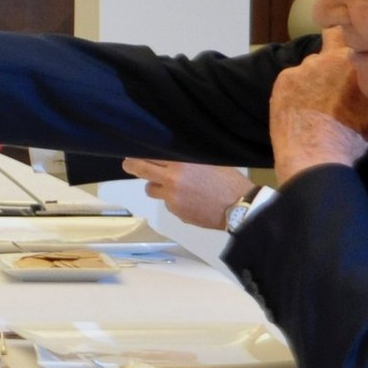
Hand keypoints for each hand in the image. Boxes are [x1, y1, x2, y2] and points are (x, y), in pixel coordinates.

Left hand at [121, 160, 255, 230]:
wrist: (240, 208)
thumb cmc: (228, 181)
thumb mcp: (208, 161)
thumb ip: (185, 159)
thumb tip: (168, 156)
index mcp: (181, 164)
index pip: (150, 156)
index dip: (139, 155)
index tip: (132, 154)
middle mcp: (172, 181)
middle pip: (141, 171)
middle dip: (132, 166)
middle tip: (128, 164)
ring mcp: (172, 199)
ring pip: (152, 190)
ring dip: (157, 187)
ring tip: (174, 186)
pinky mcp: (177, 213)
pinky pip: (168, 204)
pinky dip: (175, 201)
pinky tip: (191, 200)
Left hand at [268, 47, 367, 184]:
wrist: (316, 155)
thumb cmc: (355, 135)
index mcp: (353, 60)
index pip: (353, 33)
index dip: (354, 35)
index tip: (356, 42)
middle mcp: (326, 57)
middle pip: (330, 45)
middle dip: (334, 56)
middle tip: (337, 77)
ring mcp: (302, 68)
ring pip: (311, 66)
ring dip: (315, 76)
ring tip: (318, 100)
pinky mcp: (283, 81)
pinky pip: (293, 80)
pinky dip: (297, 90)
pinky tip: (301, 107)